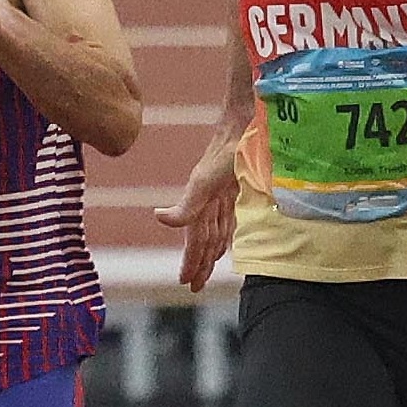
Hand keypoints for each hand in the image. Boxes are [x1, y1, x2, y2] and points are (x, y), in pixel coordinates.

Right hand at [153, 150, 239, 293]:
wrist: (248, 120)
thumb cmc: (229, 149)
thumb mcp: (206, 180)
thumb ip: (187, 205)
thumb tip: (159, 218)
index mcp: (200, 201)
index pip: (195, 239)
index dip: (191, 260)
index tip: (185, 282)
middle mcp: (210, 200)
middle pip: (204, 239)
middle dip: (199, 263)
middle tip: (194, 287)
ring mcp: (224, 194)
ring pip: (216, 231)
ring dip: (211, 251)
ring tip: (207, 270)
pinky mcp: (238, 187)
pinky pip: (229, 219)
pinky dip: (226, 234)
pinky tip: (228, 241)